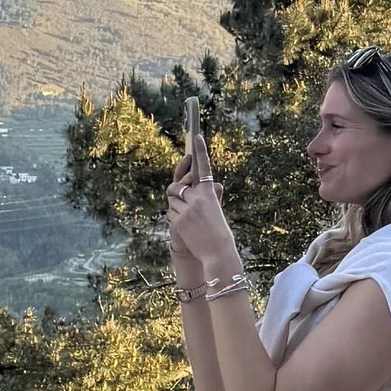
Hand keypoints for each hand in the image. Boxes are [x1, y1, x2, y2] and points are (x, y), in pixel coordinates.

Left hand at [166, 162, 238, 281]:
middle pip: (177, 186)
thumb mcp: (217, 210)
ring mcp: (187, 209)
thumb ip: (212, 196)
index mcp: (209, 193)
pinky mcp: (178, 220)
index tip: (197, 137)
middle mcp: (197, 198)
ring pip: (172, 200)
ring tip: (188, 219)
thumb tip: (214, 185)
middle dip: (176, 191)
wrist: (217, 253)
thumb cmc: (220, 233)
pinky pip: (170, 213)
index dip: (201, 152)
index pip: (204, 168)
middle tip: (181, 198)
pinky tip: (185, 227)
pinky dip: (174, 218)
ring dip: (176, 206)